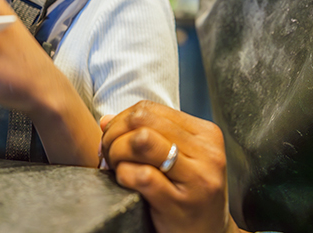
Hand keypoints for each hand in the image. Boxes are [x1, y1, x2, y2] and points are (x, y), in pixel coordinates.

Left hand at [100, 101, 244, 232]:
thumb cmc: (191, 195)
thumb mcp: (180, 159)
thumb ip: (149, 134)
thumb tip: (106, 120)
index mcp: (206, 134)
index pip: (150, 109)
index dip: (122, 120)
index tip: (114, 138)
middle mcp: (206, 152)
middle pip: (142, 120)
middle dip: (115, 134)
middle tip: (109, 153)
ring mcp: (197, 179)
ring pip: (141, 141)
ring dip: (117, 152)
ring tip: (117, 166)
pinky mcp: (180, 204)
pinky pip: (140, 175)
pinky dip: (124, 175)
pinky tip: (127, 183)